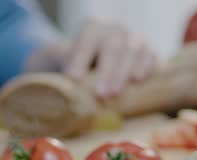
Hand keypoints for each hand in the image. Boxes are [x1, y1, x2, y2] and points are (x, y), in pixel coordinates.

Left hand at [27, 19, 157, 98]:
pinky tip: (139, 81)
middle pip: (112, 46)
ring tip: (116, 93)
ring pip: (134, 50)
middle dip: (107, 71)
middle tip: (100, 95)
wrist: (94, 66)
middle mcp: (115, 29)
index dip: (81, 57)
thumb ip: (54, 71)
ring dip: (125, 72)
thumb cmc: (73, 66)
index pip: (87, 38)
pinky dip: (147, 67)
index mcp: (92, 27)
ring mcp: (134, 39)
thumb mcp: (58, 63)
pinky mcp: (148, 53)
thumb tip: (45, 92)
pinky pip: (152, 56)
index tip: (74, 78)